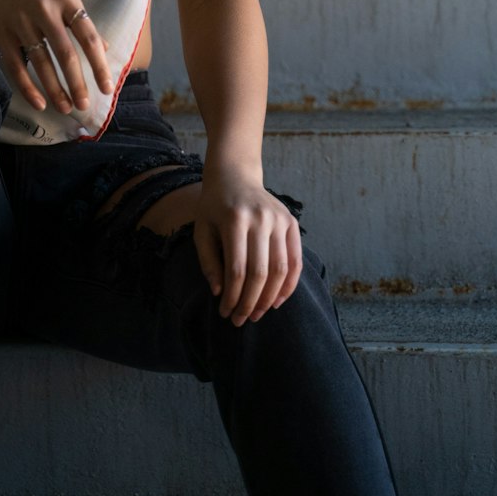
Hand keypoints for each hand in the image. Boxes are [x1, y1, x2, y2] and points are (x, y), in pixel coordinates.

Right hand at [0, 0, 112, 114]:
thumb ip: (81, 16)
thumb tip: (104, 47)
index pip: (88, 36)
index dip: (99, 65)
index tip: (107, 88)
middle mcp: (44, 9)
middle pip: (65, 54)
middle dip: (77, 84)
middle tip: (85, 107)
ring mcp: (20, 21)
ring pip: (41, 63)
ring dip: (55, 90)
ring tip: (66, 108)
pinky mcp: (1, 31)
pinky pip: (16, 65)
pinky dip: (28, 87)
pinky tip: (39, 103)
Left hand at [193, 159, 302, 326]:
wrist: (234, 175)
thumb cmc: (214, 207)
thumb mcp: (202, 230)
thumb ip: (208, 261)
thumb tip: (220, 293)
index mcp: (234, 219)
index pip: (236, 269)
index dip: (232, 296)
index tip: (225, 313)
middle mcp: (259, 218)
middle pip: (259, 272)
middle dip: (249, 302)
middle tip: (241, 320)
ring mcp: (278, 219)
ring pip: (280, 270)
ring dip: (269, 298)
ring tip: (256, 313)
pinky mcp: (291, 222)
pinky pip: (295, 260)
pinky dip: (289, 285)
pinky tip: (277, 301)